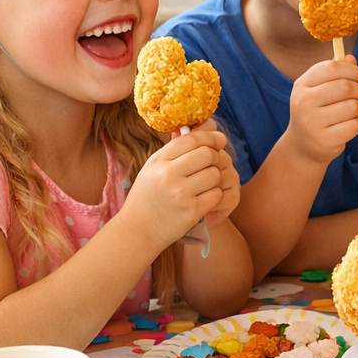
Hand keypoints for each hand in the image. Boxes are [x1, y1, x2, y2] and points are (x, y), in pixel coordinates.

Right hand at [122, 129, 228, 250]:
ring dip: (215, 178)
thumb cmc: (148, 196)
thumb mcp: (153, 168)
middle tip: (214, 164)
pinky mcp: (192, 211)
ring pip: (215, 174)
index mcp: (159, 161)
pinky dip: (214, 195)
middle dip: (216, 157)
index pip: (191, 139)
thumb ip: (176, 149)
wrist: (138, 230)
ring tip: (205, 184)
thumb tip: (206, 126)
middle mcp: (168, 175)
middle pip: (208, 154)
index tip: (219, 140)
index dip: (210, 137)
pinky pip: (216, 194)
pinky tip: (204, 198)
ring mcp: (181, 193)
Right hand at [287, 57, 357, 164]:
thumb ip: (335, 70)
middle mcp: (303, 102)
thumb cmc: (315, 111)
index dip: (351, 69)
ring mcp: (312, 123)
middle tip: (356, 96)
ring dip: (357, 109)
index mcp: (302, 85)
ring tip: (348, 113)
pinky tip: (344, 127)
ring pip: (353, 106)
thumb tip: (352, 59)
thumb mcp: (318, 88)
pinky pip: (354, 125)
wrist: (302, 145)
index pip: (332, 67)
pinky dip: (355, 125)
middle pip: (346, 87)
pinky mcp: (324, 140)